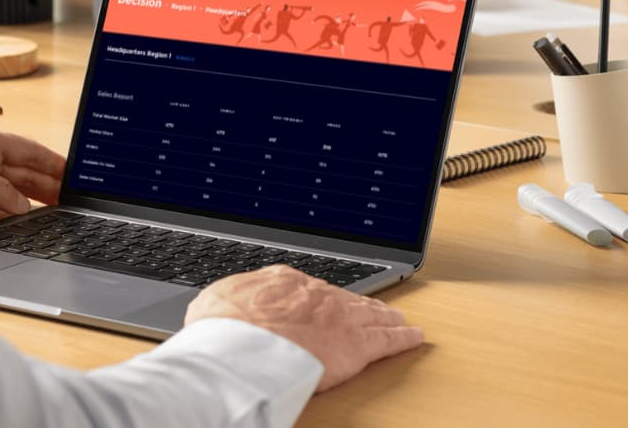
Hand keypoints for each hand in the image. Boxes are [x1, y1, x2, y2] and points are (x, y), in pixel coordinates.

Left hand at [0, 125, 65, 230]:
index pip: (27, 149)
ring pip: (8, 185)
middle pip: (20, 168)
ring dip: (29, 195)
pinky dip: (7, 206)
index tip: (72, 173)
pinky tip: (20, 213)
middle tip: (68, 196)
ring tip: (52, 205)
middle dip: (45, 181)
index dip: (51, 161)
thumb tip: (22, 204)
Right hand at [185, 265, 422, 391]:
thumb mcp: (213, 305)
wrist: (242, 344)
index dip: (321, 299)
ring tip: (396, 318)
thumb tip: (218, 310)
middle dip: (359, 303)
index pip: (310, 288)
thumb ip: (228, 303)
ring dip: (385, 315)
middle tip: (372, 306)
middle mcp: (316, 293)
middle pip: (345, 297)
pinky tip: (415, 336)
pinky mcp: (357, 345)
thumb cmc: (222, 328)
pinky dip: (404, 338)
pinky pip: (389, 340)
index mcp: (283, 281)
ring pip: (371, 313)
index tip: (323, 303)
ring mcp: (340, 316)